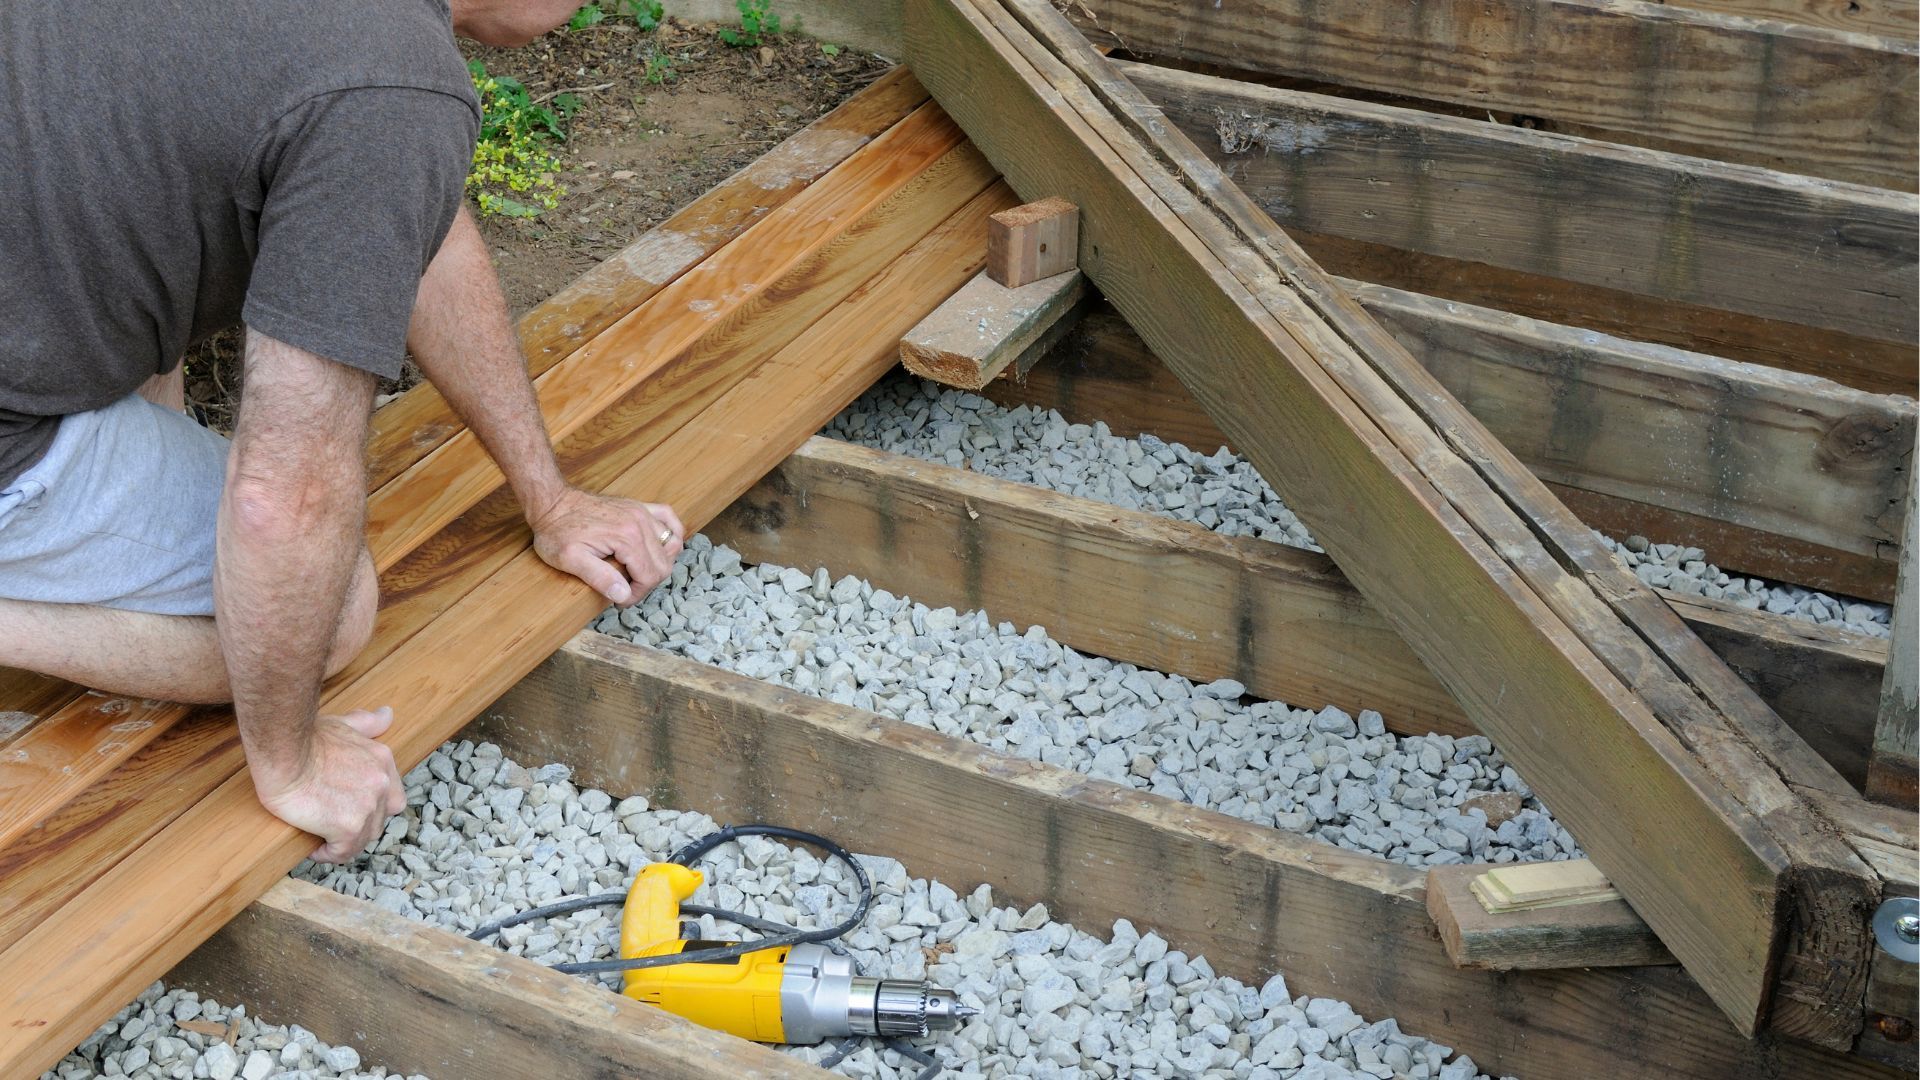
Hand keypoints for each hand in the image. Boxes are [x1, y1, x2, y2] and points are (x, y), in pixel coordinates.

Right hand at [255, 707, 406, 863]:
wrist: (284, 751)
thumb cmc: (306, 737)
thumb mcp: (343, 724)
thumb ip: (367, 724)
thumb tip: (387, 714)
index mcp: (383, 760)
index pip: (393, 798)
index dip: (372, 809)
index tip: (349, 810)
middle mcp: (382, 783)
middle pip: (378, 821)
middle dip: (357, 826)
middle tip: (331, 826)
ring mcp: (368, 806)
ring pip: (361, 839)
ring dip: (343, 843)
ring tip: (320, 839)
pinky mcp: (347, 826)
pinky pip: (342, 852)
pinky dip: (328, 853)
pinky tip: (313, 848)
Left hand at [529, 486, 684, 604]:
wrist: (553, 502)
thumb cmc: (557, 531)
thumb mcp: (569, 559)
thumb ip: (599, 578)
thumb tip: (623, 594)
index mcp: (627, 537)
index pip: (649, 576)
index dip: (636, 594)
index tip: (618, 599)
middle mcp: (640, 522)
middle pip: (663, 564)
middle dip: (647, 582)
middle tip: (625, 588)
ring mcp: (641, 511)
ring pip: (672, 544)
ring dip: (660, 563)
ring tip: (638, 571)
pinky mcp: (639, 506)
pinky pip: (669, 519)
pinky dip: (671, 534)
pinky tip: (660, 546)